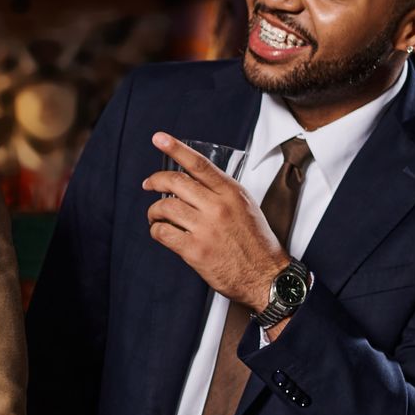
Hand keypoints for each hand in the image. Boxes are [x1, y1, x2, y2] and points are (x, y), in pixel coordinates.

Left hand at [142, 133, 285, 311]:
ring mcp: (205, 229)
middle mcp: (218, 207)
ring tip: (155, 215)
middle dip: (155, 181)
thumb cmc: (255, 242)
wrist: (266, 276)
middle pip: (175, 183)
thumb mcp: (245, 207)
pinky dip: (156, 230)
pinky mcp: (194, 250)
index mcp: (231, 193)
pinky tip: (160, 231)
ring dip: (154, 211)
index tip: (158, 138)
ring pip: (164, 208)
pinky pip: (162, 233)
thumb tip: (191, 181)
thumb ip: (220, 193)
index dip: (175, 148)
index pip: (199, 164)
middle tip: (148, 184)